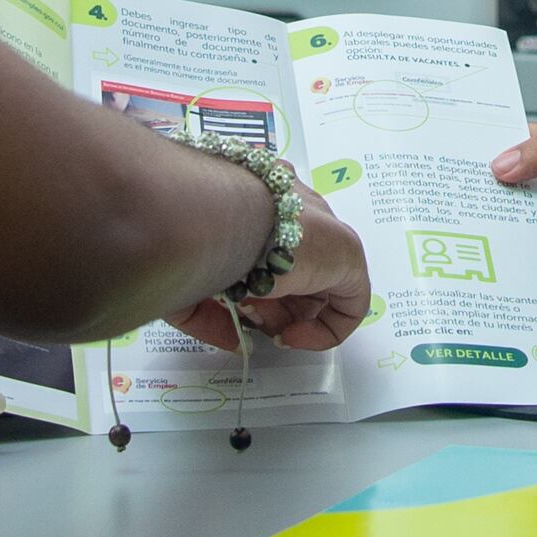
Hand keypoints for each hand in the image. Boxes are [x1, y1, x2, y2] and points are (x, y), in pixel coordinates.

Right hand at [167, 193, 369, 354]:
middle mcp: (292, 206)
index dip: (251, 287)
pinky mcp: (346, 250)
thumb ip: (205, 313)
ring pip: (318, 286)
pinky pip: (350, 301)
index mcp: (256, 196)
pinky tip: (291, 335)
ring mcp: (322, 226)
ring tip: (261, 321)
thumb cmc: (187, 236)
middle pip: (295, 268)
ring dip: (288, 315)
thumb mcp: (187, 281)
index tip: (231, 303)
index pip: (268, 246)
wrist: (212, 213)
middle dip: (270, 304)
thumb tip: (234, 340)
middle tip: (246, 316)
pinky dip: (324, 329)